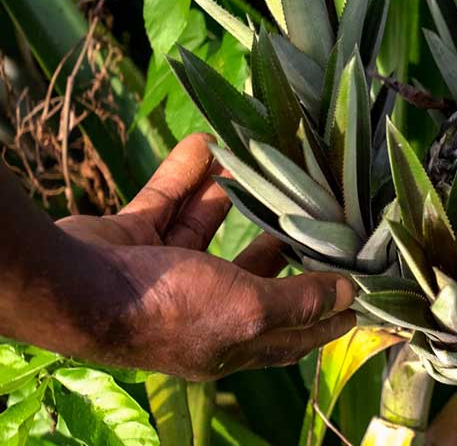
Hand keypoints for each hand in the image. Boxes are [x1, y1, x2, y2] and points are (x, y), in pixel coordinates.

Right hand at [55, 134, 355, 379]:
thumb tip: (348, 296)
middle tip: (322, 208)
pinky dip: (187, 173)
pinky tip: (208, 141)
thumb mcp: (249, 309)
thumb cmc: (167, 309)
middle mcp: (199, 310)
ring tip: (268, 162)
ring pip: (208, 230)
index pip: (292, 332)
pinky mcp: (133, 240)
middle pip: (254, 276)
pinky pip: (167, 201)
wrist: (69, 288)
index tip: (361, 287)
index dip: (326, 313)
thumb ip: (299, 300)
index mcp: (230, 340)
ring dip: (232, 195)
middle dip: (284, 242)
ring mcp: (163, 274)